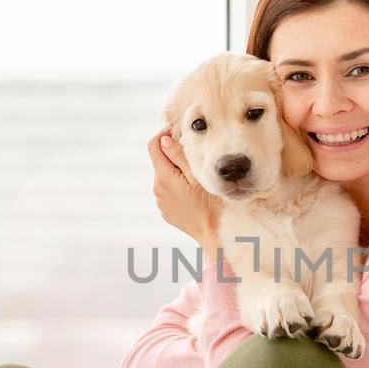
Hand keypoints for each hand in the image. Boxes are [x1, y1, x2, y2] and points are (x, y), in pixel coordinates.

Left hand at [148, 128, 220, 248]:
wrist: (215, 236)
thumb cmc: (213, 205)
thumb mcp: (200, 176)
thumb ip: (180, 156)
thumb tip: (166, 140)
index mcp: (164, 177)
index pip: (154, 145)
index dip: (164, 134)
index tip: (179, 131)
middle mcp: (157, 189)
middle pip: (160, 161)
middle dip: (174, 153)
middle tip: (197, 153)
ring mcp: (161, 202)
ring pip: (166, 176)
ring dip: (178, 171)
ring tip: (199, 175)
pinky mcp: (167, 211)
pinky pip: (170, 191)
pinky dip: (179, 186)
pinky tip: (196, 193)